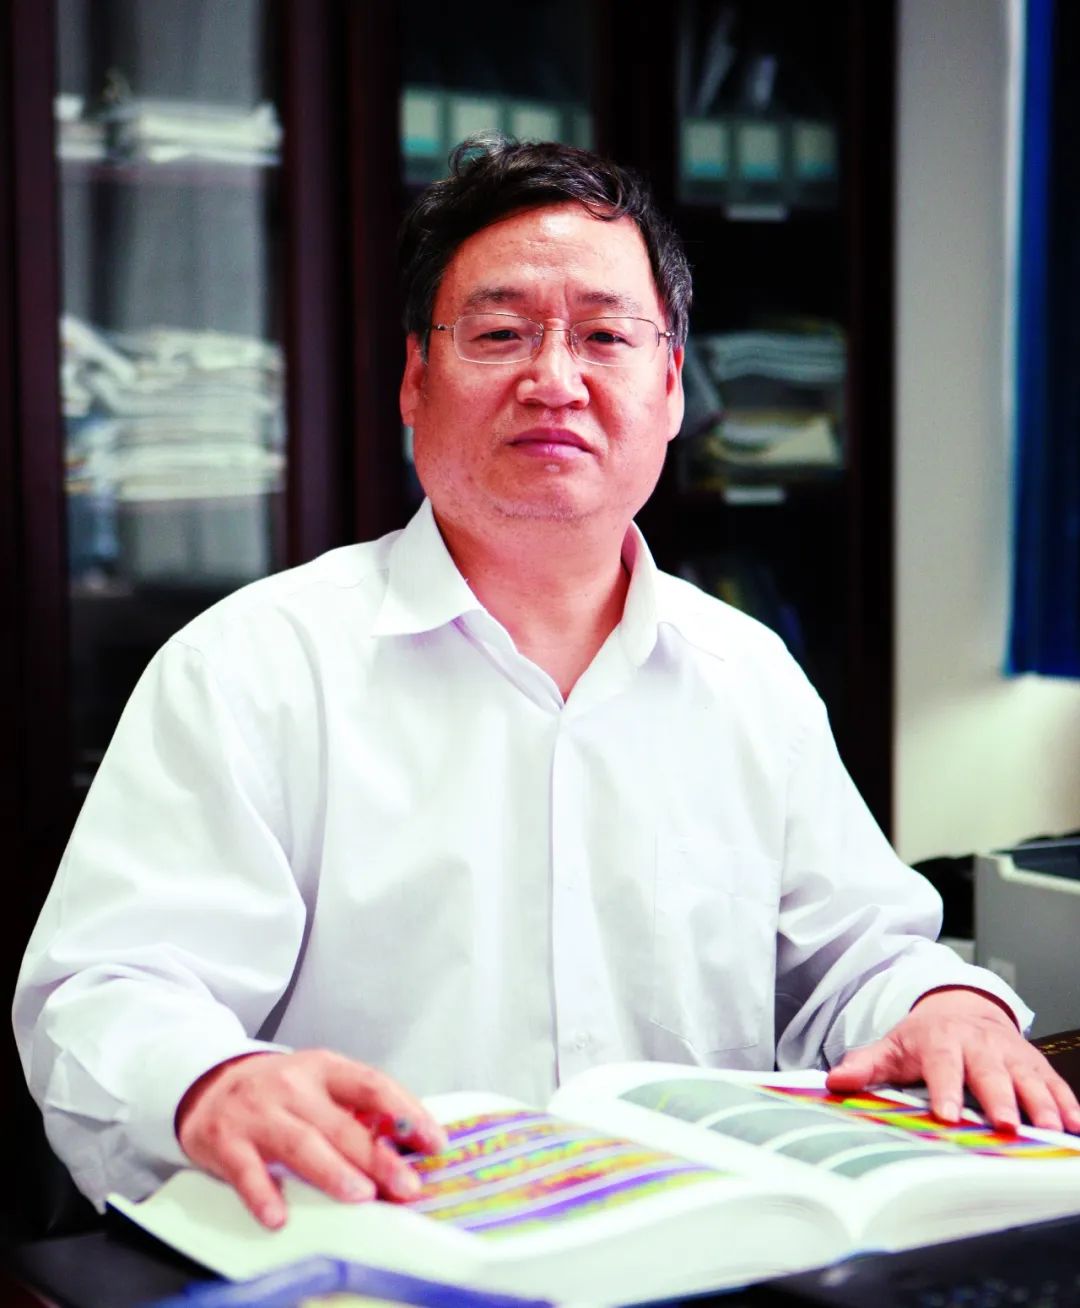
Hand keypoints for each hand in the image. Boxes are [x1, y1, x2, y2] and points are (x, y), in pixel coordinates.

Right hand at [175, 1049, 448, 1228]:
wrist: (210, 1083)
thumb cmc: (279, 1091)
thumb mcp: (319, 1083)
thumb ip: (356, 1109)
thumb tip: (409, 1146)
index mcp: (324, 1068)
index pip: (373, 1086)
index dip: (405, 1114)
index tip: (433, 1141)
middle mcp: (293, 1086)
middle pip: (341, 1123)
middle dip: (377, 1157)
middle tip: (406, 1186)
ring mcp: (258, 1112)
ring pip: (300, 1143)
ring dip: (333, 1171)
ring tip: (361, 1196)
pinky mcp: (226, 1141)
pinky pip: (246, 1171)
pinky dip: (262, 1194)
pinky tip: (279, 1215)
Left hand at [826, 987, 1079, 1133]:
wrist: (960, 1009)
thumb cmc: (924, 1038)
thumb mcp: (892, 1047)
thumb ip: (866, 1065)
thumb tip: (835, 1081)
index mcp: (942, 1041)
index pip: (942, 1065)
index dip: (945, 1090)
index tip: (945, 1116)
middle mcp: (979, 1045)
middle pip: (990, 1072)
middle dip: (999, 1098)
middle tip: (1004, 1126)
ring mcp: (1011, 1054)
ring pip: (1028, 1077)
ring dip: (1040, 1103)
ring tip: (1048, 1130)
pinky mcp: (1034, 1065)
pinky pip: (1054, 1083)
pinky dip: (1067, 1104)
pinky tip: (1074, 1127)